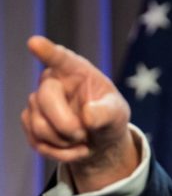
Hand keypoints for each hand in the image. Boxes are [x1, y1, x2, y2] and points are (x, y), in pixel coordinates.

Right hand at [21, 36, 138, 191]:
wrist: (99, 140)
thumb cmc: (109, 118)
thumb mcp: (117, 114)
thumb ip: (106, 112)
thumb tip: (87, 115)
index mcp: (76, 70)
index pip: (60, 58)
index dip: (47, 51)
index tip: (34, 42)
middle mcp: (52, 81)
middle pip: (44, 98)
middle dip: (66, 124)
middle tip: (84, 134)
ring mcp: (37, 102)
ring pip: (39, 125)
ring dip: (65, 142)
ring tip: (83, 140)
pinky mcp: (30, 122)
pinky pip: (37, 142)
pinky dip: (60, 153)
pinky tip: (75, 149)